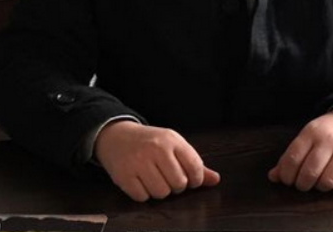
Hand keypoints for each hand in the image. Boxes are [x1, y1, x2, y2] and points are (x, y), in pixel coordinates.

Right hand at [94, 120, 220, 200]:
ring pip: (162, 193)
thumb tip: (215, 179)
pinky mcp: (124, 175)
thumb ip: (194, 163)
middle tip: (168, 176)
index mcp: (171, 139)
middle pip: (179, 183)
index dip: (196, 179)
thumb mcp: (173, 145)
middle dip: (176, 185)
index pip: (195, 166)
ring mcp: (139, 162)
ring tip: (154, 178)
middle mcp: (156, 149)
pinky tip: (141, 181)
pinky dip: (143, 194)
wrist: (117, 136)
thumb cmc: (150, 142)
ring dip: (160, 191)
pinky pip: (143, 197)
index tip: (191, 179)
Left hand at [268, 108, 332, 192]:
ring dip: (320, 187)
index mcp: (311, 132)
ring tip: (318, 181)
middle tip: (302, 184)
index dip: (286, 174)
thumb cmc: (325, 134)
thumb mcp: (306, 138)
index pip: (293, 158)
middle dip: (302, 184)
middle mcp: (329, 140)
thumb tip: (273, 177)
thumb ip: (289, 157)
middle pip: (310, 172)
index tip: (286, 180)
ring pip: (328, 181)